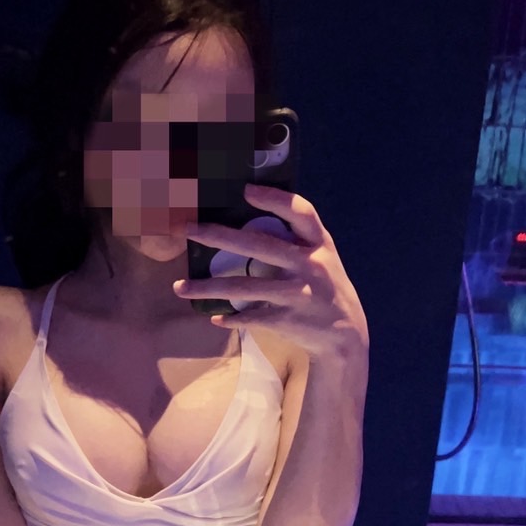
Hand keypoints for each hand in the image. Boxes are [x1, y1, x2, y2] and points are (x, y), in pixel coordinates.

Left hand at [173, 182, 367, 362]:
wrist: (345, 335)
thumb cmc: (326, 288)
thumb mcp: (323, 258)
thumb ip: (298, 240)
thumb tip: (253, 215)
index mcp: (319, 244)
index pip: (300, 212)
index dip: (274, 199)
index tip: (246, 190)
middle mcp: (309, 266)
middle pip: (258, 245)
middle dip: (218, 236)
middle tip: (188, 229)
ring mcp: (297, 294)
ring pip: (243, 287)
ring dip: (207, 287)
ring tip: (179, 286)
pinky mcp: (286, 320)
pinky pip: (250, 317)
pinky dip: (231, 318)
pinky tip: (214, 317)